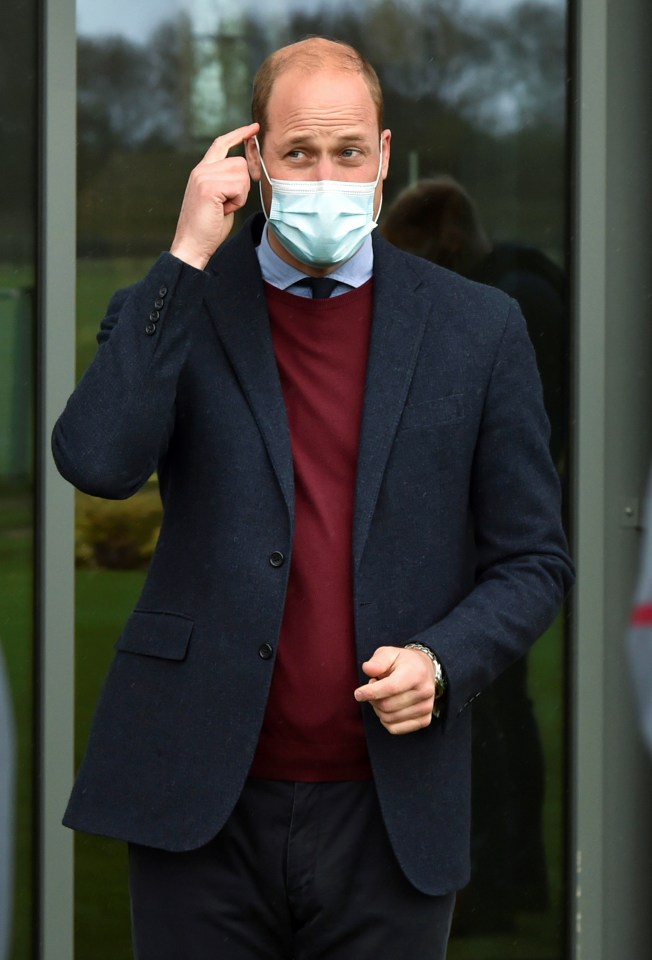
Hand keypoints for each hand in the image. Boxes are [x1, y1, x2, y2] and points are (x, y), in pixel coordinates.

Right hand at [170, 122, 259, 269]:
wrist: (191, 245)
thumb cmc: (208, 228)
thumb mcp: (220, 200)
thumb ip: (228, 182)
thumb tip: (246, 173)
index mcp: (202, 171)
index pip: (221, 144)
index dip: (238, 135)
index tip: (253, 129)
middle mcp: (201, 169)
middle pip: (239, 162)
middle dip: (243, 186)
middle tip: (229, 204)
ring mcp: (203, 176)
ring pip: (241, 174)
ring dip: (240, 195)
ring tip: (224, 208)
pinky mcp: (209, 186)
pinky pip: (239, 186)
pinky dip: (237, 201)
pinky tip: (223, 210)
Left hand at [354, 646, 435, 734]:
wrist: (425, 670)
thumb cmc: (403, 662)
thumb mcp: (389, 653)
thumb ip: (377, 661)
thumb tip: (367, 669)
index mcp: (416, 673)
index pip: (391, 688)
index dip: (371, 692)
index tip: (358, 694)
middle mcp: (424, 692)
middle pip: (386, 706)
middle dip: (373, 699)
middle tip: (374, 687)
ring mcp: (427, 708)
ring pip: (389, 719)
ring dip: (378, 709)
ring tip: (383, 695)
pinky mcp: (425, 720)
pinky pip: (395, 729)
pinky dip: (386, 720)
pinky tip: (389, 707)